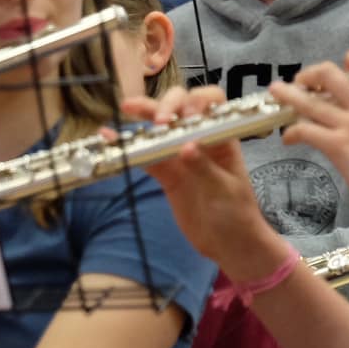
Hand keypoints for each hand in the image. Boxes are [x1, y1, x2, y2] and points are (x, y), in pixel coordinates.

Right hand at [122, 86, 293, 282]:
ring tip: (127, 107)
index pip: (212, 103)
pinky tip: (110, 136)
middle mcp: (200, 138)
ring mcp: (181, 155)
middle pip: (182, 107)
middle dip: (168, 106)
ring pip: (160, 126)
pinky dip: (130, 146)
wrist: (229, 245)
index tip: (185, 117)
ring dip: (145, 114)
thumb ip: (204, 168)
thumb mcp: (225, 191)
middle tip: (159, 122)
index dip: (197, 102)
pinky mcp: (167, 173)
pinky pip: (146, 155)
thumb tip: (186, 146)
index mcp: (222, 136)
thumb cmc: (238, 215)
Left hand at [269, 51, 348, 227]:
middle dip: (310, 74)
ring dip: (288, 95)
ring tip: (275, 92)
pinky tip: (288, 139)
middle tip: (302, 82)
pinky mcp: (339, 146)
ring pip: (310, 101)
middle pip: (330, 74)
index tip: (341, 68)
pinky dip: (292, 133)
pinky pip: (306, 131)